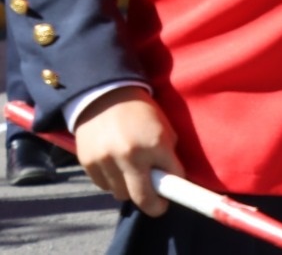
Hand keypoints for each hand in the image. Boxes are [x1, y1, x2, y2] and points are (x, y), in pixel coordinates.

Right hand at [74, 87, 182, 215]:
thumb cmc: (140, 110)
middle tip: (157, 204)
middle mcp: (131, 156)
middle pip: (142, 198)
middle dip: (153, 205)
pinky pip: (104, 186)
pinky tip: (115, 167)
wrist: (104, 95)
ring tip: (132, 175)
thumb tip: (170, 178)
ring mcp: (107, 161)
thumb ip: (167, 153)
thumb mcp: (163, 127)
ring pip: (121, 194)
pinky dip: (112, 181)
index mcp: (155, 144)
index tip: (171, 198)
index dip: (174, 190)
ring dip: (129, 189)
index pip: (171, 179)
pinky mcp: (88, 163)